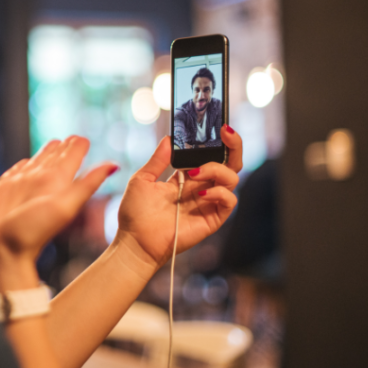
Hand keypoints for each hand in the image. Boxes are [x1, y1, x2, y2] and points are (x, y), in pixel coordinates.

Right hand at [0, 136, 117, 289]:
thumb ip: (87, 184)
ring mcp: (22, 185)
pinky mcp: (2, 189)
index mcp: (58, 183)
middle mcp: (41, 182)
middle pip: (55, 157)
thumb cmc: (30, 233)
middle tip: (72, 138)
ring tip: (55, 143)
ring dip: (45, 152)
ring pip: (36, 162)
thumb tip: (115, 166)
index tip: (82, 138)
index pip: (72, 157)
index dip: (77, 146)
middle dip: (63, 146)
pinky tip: (26, 163)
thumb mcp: (64, 207)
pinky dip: (21, 165)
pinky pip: (14, 171)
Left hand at [115, 126, 243, 271]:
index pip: (210, 155)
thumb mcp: (142, 180)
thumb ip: (158, 160)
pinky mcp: (212, 219)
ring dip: (216, 169)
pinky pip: (229, 200)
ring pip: (231, 178)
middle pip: (229, 163)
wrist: (135, 241)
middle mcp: (201, 188)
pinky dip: (219, 192)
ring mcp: (208, 203)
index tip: (215, 127)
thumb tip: (169, 138)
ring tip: (195, 173)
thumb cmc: (135, 213)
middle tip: (226, 132)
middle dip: (233, 145)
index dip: (216, 141)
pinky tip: (200, 193)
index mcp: (186, 177)